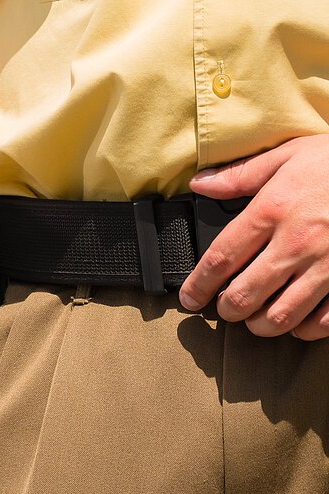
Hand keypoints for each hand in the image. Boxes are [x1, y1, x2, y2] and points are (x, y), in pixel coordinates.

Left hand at [180, 134, 328, 339]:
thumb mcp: (288, 156)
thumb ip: (240, 175)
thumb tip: (201, 185)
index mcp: (272, 211)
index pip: (220, 258)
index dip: (198, 285)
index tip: (188, 298)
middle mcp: (296, 243)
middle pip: (244, 295)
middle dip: (226, 310)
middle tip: (223, 309)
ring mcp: (327, 266)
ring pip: (280, 316)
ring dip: (260, 324)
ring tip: (255, 319)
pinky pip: (324, 321)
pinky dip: (305, 328)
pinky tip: (296, 321)